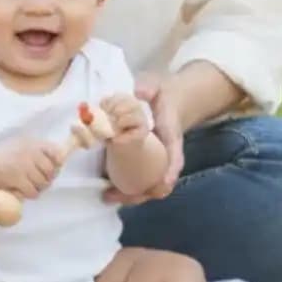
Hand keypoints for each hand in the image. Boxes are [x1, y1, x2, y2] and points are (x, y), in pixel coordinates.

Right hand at [0, 139, 66, 199]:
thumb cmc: (6, 159)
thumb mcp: (22, 147)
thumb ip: (39, 151)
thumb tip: (61, 160)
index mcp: (31, 143)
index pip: (55, 150)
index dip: (58, 161)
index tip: (55, 167)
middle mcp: (29, 151)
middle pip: (51, 170)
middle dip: (48, 178)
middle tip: (42, 181)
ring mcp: (23, 164)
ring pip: (43, 182)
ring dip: (39, 188)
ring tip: (31, 186)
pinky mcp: (17, 177)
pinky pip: (33, 191)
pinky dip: (30, 194)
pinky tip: (23, 191)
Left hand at [102, 72, 184, 205]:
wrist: (168, 100)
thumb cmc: (161, 94)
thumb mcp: (156, 85)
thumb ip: (149, 87)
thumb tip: (139, 93)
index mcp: (172, 137)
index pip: (175, 157)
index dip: (170, 171)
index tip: (164, 182)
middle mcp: (165, 154)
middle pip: (160, 182)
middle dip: (143, 193)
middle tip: (119, 195)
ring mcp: (154, 161)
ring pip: (147, 186)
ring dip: (130, 195)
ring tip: (108, 197)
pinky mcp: (142, 162)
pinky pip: (137, 180)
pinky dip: (125, 188)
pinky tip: (107, 190)